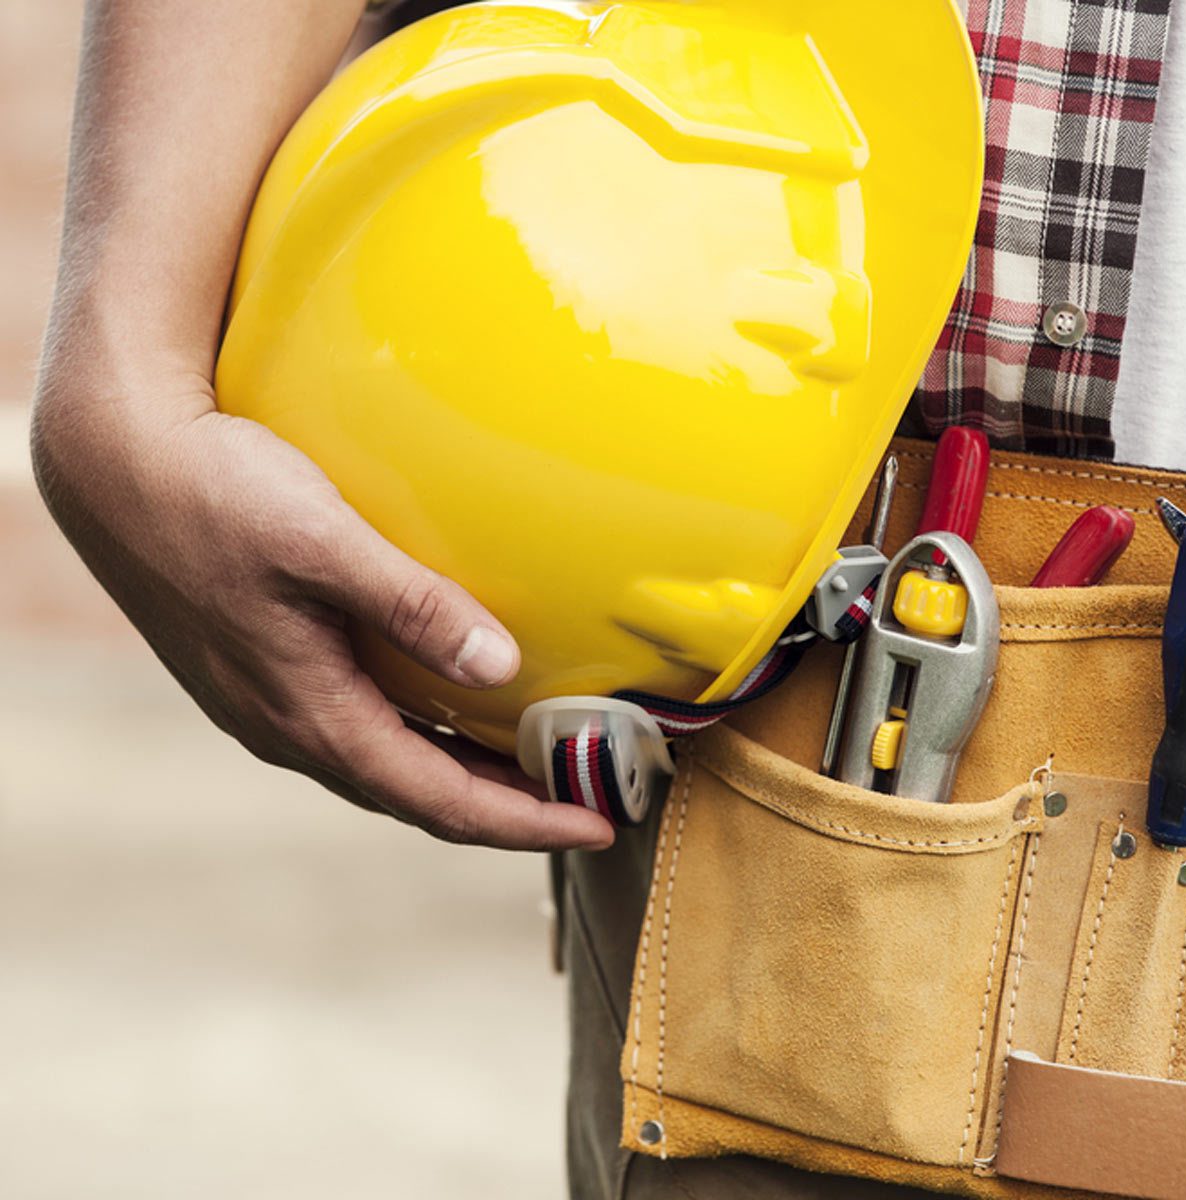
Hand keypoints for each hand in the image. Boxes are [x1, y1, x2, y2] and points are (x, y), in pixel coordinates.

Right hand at [31, 374, 614, 851]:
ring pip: (386, 761)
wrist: (114, 463)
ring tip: (529, 764)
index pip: (439, 800)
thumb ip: (412, 606)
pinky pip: (359, 724)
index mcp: (310, 714)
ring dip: (461, 772)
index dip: (522, 823)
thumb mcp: (321, 543)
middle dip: (501, 809)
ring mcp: (272, 701)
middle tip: (577, 798)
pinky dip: (420, 731)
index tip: (593, 828)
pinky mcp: (266, 667)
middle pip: (417, 793)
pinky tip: (449, 700)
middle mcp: (289, 725)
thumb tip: (500, 664)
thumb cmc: (212, 495)